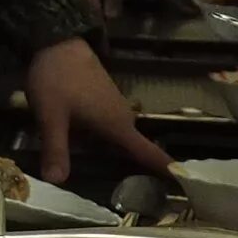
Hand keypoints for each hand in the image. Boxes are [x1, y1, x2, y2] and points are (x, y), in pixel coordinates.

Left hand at [24, 37, 173, 183]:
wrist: (57, 42)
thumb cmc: (57, 80)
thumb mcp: (51, 117)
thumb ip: (56, 149)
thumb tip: (57, 182)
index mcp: (118, 126)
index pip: (150, 154)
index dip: (167, 172)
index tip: (185, 189)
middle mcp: (123, 119)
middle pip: (134, 152)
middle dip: (138, 174)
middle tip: (143, 195)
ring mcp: (115, 109)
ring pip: (119, 141)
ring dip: (117, 157)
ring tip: (118, 180)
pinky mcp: (104, 102)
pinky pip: (109, 130)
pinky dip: (104, 143)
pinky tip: (90, 152)